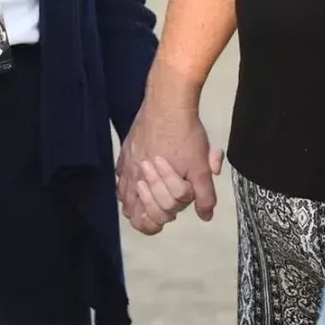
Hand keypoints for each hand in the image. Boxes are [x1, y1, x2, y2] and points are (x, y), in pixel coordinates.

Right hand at [118, 94, 224, 234]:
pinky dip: (126, 185)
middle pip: (133, 210)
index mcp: (153, 185)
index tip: (171, 216)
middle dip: (150, 212)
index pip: (148, 218)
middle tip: (164, 207)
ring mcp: (126, 164)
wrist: (168, 103)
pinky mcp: (124, 150)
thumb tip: (205, 217)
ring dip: (136, 202)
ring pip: (123, 195)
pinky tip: (135, 181)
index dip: (160, 221)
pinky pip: (119, 176)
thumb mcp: (200, 166)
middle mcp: (134, 178)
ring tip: (149, 200)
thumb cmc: (185, 135)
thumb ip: (203, 194)